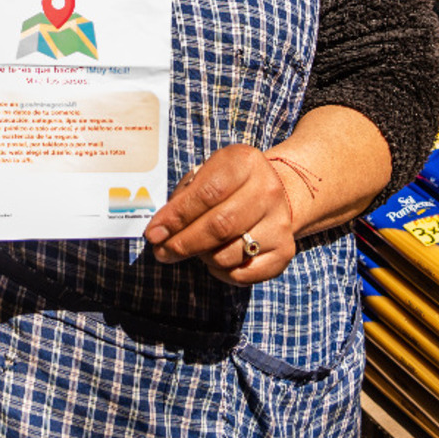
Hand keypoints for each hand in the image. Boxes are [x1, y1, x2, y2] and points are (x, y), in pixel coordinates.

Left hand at [141, 144, 300, 285]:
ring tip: (194, 248)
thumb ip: (184, 198)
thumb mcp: (208, 174)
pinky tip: (214, 258)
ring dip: (201, 257)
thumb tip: (160, 231)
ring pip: (228, 255)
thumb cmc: (230, 183)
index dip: (176, 216)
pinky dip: (221, 272)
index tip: (154, 232)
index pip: (207, 193)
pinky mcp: (284, 250)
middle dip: (182, 243)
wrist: (277, 192)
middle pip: (219, 226)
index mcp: (246, 162)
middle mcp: (268, 191)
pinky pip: (243, 274)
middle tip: (161, 251)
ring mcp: (280, 222)